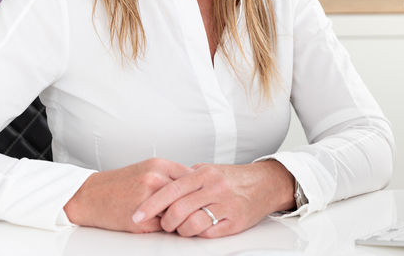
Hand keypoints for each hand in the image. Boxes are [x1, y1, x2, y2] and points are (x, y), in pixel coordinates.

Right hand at [63, 158, 192, 232]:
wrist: (90, 195)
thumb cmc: (119, 184)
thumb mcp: (147, 170)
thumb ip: (170, 176)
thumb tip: (196, 189)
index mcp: (159, 165)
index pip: (193, 177)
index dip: (197, 190)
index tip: (198, 197)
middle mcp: (155, 178)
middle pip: (188, 196)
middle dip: (191, 206)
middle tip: (192, 212)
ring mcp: (147, 198)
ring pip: (177, 212)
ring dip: (177, 218)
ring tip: (172, 219)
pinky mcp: (140, 218)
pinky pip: (163, 226)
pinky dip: (162, 227)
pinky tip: (153, 223)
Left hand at [131, 160, 295, 237]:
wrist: (265, 183)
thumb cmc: (234, 178)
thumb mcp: (209, 169)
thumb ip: (187, 176)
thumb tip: (162, 184)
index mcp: (204, 173)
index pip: (171, 189)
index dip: (151, 204)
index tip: (137, 214)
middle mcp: (214, 188)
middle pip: (178, 209)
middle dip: (164, 221)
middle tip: (162, 224)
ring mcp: (225, 205)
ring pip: (192, 224)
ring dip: (180, 230)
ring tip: (180, 227)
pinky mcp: (235, 222)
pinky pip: (208, 233)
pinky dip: (198, 234)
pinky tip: (197, 229)